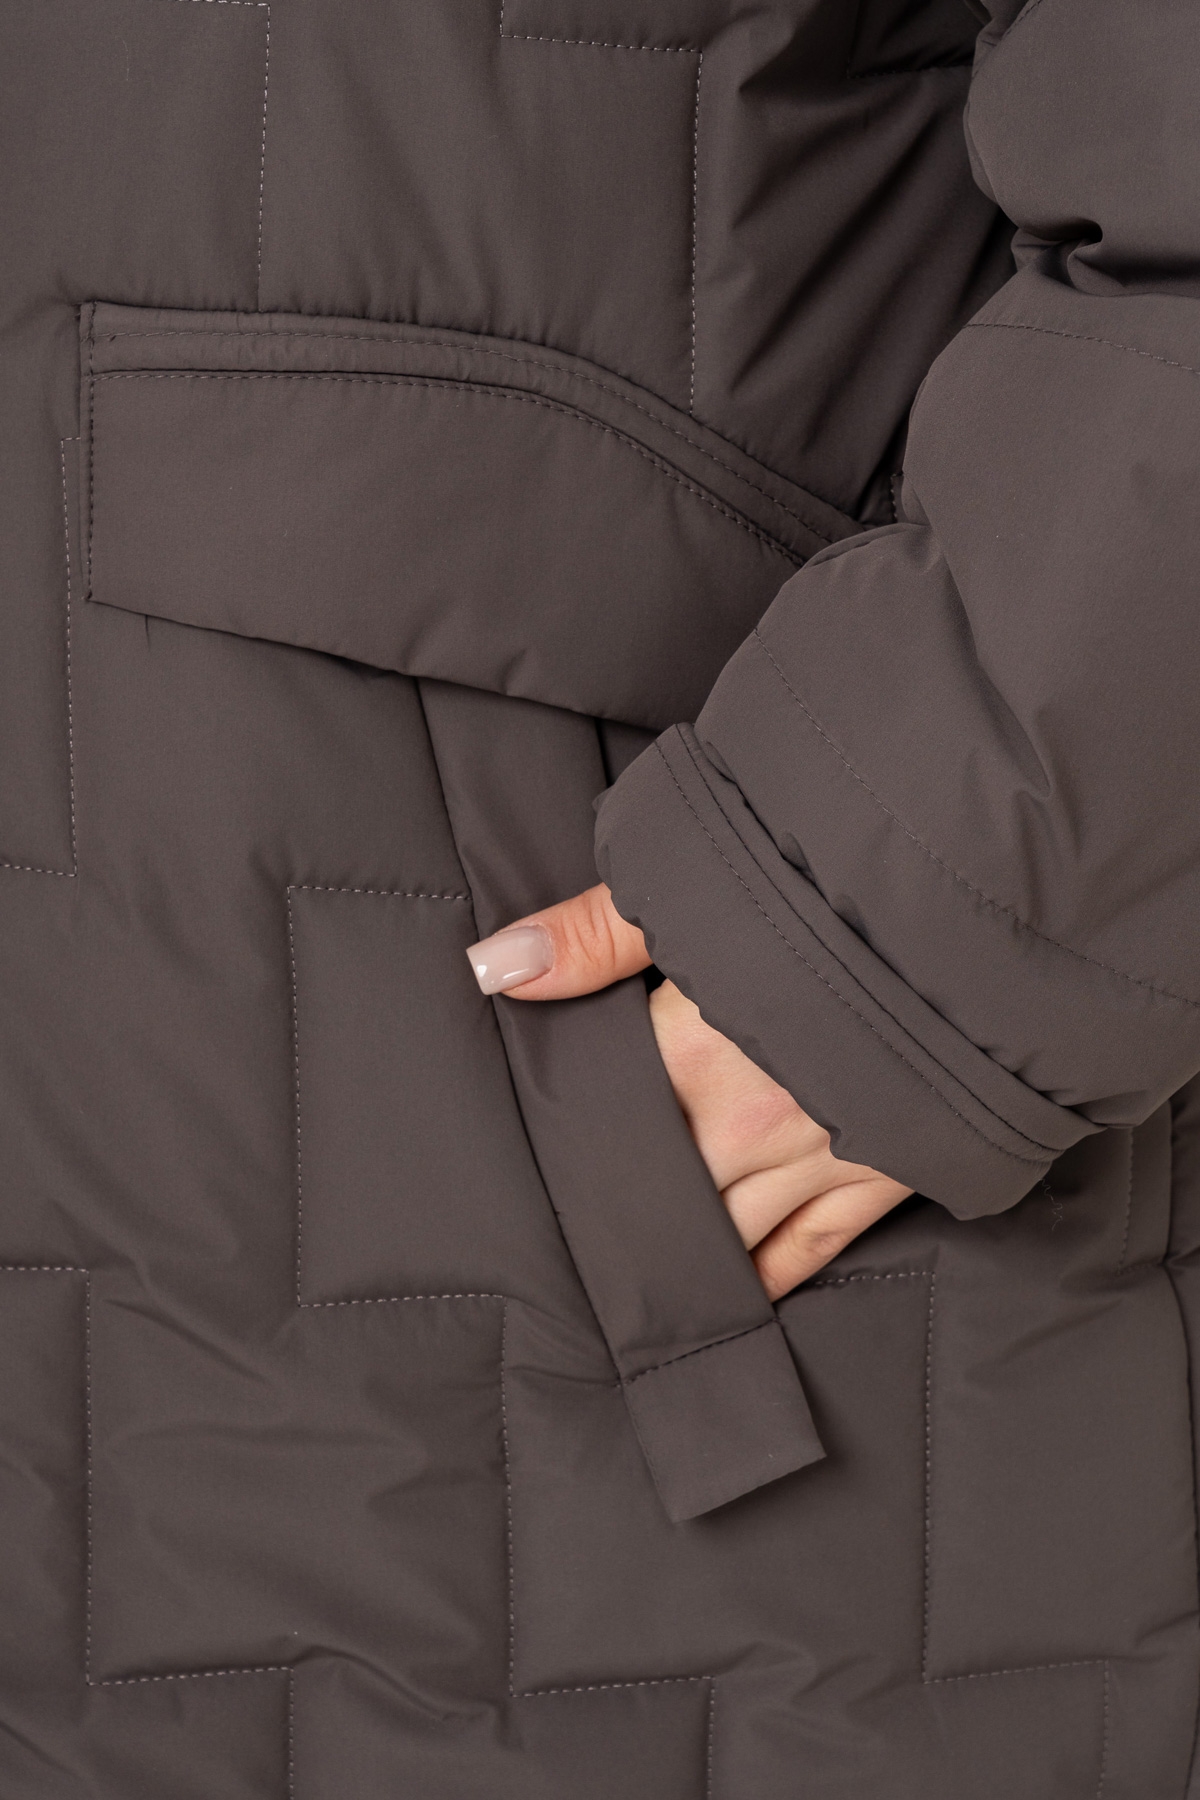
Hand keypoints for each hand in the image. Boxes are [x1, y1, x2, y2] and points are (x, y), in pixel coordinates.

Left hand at [467, 884, 911, 1298]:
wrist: (988, 935)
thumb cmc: (842, 900)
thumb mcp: (705, 889)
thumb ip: (595, 934)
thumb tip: (492, 966)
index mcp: (692, 1057)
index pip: (606, 1130)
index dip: (572, 1152)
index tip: (538, 1172)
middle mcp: (746, 1127)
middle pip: (660, 1199)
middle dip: (622, 1221)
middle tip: (575, 1251)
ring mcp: (816, 1161)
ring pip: (728, 1236)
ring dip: (685, 1259)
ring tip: (637, 1292)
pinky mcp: (881, 1178)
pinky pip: (811, 1249)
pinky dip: (769, 1278)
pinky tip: (739, 1296)